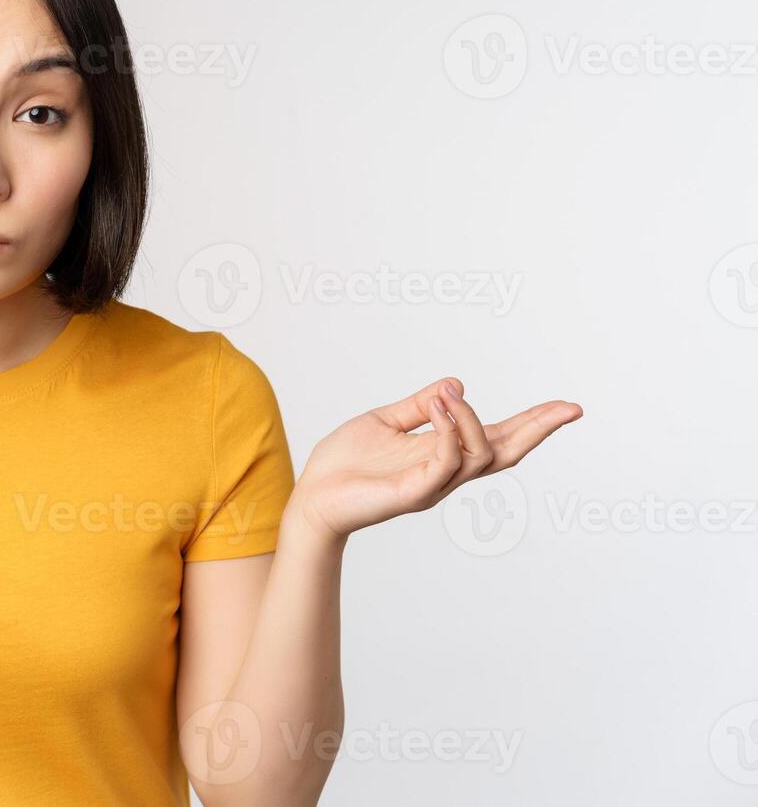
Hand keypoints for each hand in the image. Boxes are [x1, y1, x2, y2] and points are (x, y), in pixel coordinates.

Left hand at [285, 377, 582, 542]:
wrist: (312, 496)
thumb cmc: (345, 464)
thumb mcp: (385, 421)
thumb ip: (419, 406)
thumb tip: (454, 384)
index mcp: (442, 453)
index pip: (498, 438)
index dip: (531, 423)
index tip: (566, 408)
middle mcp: (445, 472)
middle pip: (506, 453)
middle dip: (538, 430)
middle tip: (568, 410)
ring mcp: (432, 484)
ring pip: (478, 456)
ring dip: (472, 419)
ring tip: (449, 396)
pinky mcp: (412, 493)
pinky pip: (444, 464)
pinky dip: (449, 433)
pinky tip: (439, 408)